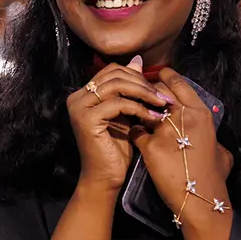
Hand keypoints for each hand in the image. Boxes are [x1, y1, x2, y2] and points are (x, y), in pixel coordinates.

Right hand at [68, 56, 171, 190]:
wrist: (105, 178)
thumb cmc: (116, 149)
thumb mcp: (125, 113)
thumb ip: (128, 90)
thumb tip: (137, 61)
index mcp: (83, 94)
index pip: (112, 71)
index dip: (137, 76)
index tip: (158, 89)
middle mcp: (76, 97)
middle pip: (114, 74)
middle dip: (143, 83)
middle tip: (163, 97)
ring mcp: (79, 107)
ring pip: (117, 85)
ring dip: (144, 93)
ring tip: (162, 105)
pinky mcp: (86, 118)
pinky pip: (118, 103)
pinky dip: (139, 108)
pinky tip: (154, 118)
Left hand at [130, 69, 233, 227]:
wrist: (201, 200)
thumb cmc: (214, 178)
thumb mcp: (221, 152)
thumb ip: (214, 138)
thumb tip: (212, 136)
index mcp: (201, 114)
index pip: (178, 84)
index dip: (165, 78)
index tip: (157, 76)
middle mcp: (184, 117)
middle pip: (157, 91)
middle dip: (146, 91)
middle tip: (140, 94)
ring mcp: (165, 131)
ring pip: (142, 109)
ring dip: (137, 111)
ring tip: (134, 115)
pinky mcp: (150, 147)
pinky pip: (135, 132)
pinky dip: (133, 134)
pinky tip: (134, 139)